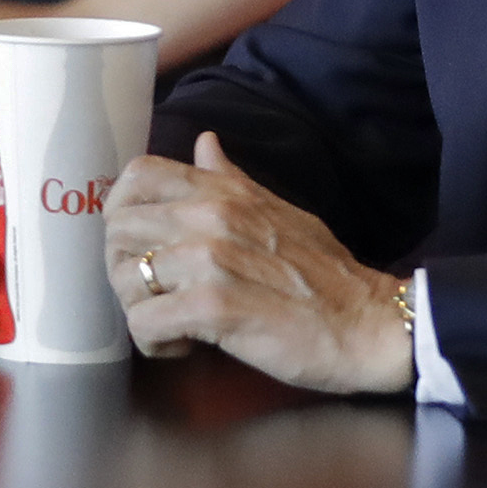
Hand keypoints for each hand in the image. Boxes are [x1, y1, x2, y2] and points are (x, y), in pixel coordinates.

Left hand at [100, 133, 414, 393]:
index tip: (134, 243)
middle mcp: (211, 216)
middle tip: (153, 294)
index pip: (138, 175)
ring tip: (172, 324)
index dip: (118, 210)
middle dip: (121, 268)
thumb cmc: (325, 274)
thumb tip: (204, 142)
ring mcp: (211, 259)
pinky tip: (182, 346)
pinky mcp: (216, 306)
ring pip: (124, 278)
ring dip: (138, 310)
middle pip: (117, 229)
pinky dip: (153, 341)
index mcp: (223, 192)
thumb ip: (231, 180)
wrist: (369, 323)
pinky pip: (145, 322)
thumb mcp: (279, 210)